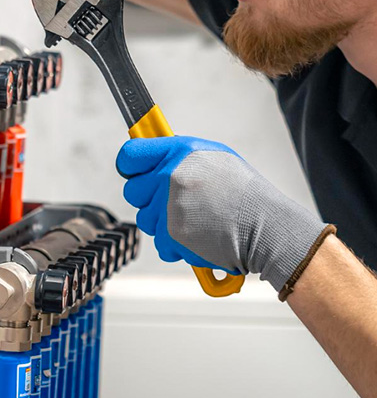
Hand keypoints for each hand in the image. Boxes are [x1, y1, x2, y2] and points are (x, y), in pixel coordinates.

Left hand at [116, 136, 333, 294]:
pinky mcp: (172, 234)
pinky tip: (198, 237)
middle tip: (175, 203)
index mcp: (179, 151)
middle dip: (149, 200)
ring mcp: (168, 205)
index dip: (131, 167)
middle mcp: (170, 175)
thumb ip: (180, 157)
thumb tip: (155, 159)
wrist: (266, 226)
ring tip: (194, 220)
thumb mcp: (215, 157)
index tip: (136, 174)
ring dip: (163, 224)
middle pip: (132, 191)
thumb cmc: (245, 193)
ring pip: (145, 219)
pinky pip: (159, 243)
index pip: (130, 154)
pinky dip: (175, 246)